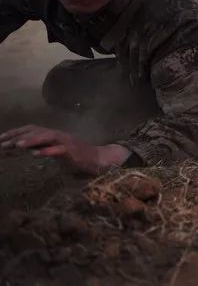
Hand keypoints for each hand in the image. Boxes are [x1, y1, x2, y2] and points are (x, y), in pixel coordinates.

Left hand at [0, 125, 130, 174]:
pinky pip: (60, 150)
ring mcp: (66, 142)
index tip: (0, 138)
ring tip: (17, 145)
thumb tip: (21, 148)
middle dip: (18, 136)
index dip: (15, 132)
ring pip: (47, 137)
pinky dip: (48, 151)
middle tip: (2, 143)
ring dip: (32, 140)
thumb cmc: (74, 156)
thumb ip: (41, 147)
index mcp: (52, 134)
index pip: (31, 129)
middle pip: (37, 131)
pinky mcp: (73, 151)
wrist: (97, 159)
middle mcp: (58, 135)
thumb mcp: (55, 150)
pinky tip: (37, 154)